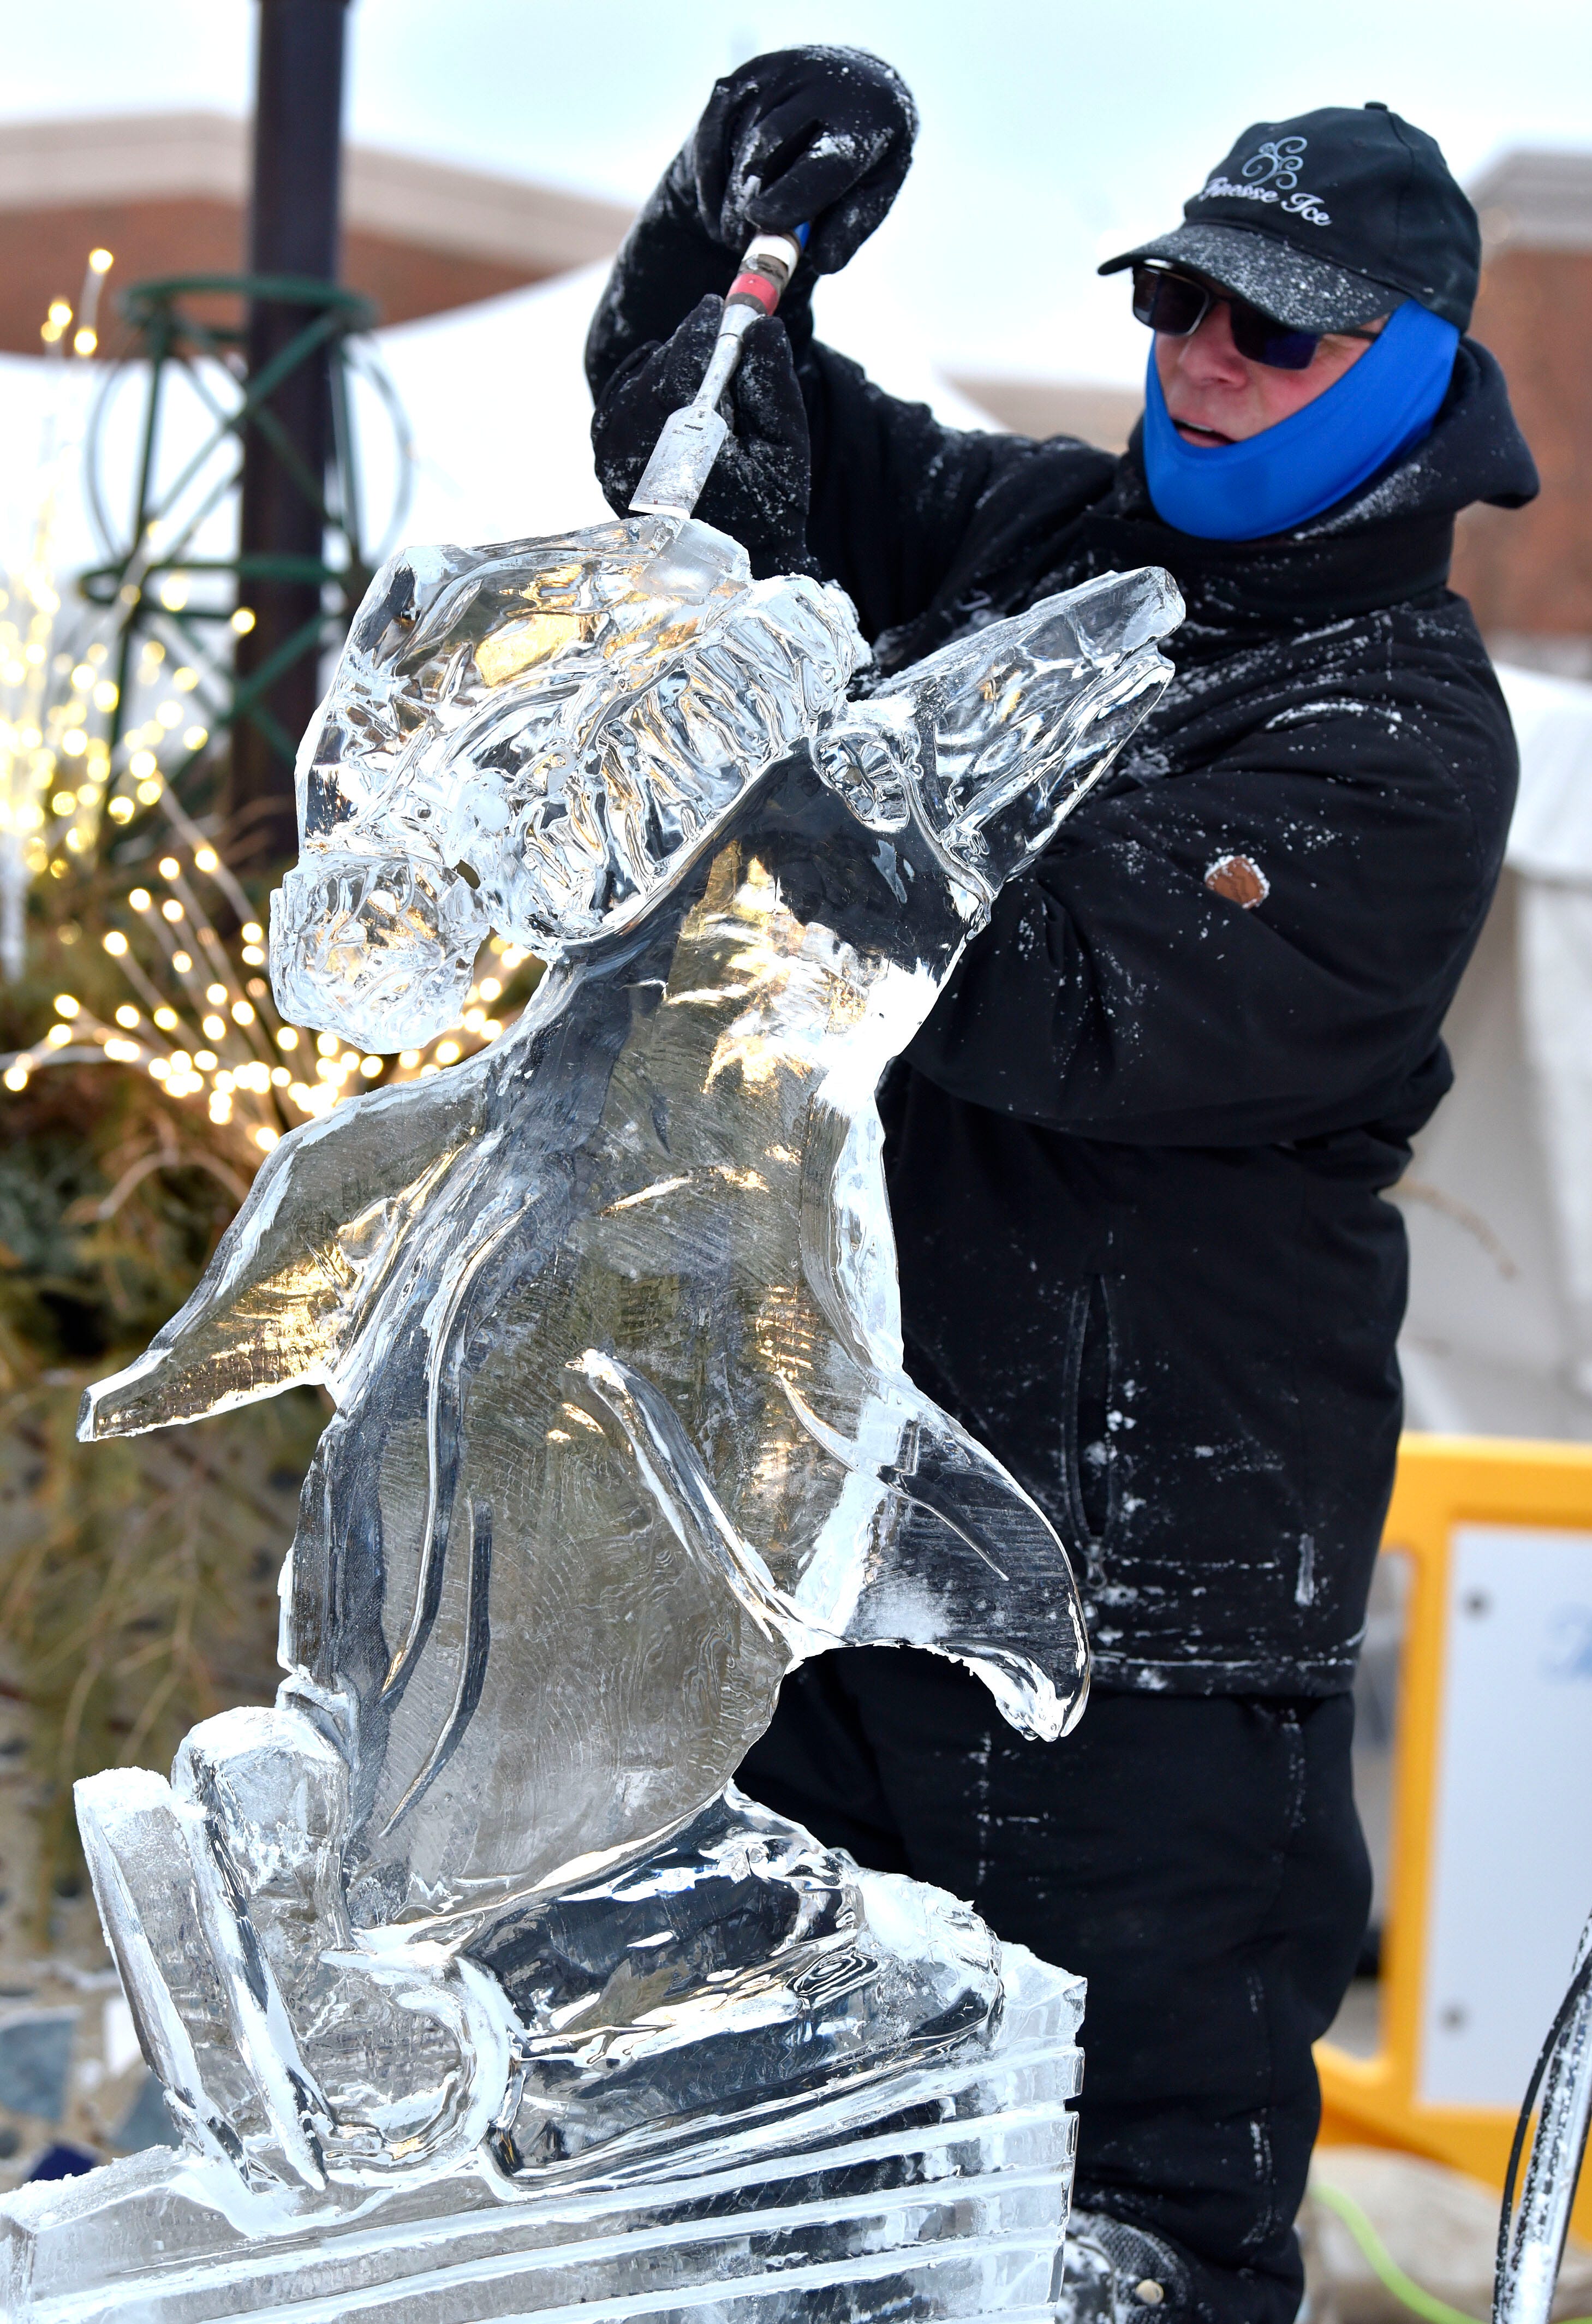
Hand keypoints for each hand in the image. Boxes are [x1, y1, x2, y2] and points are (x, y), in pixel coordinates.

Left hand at [591, 295, 813, 579]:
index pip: (681, 374)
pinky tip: (671, 388)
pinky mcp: (608, 465)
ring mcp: (616, 465)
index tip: (718, 308)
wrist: (736, 566)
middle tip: (717, 331)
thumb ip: (772, 386)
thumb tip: (762, 326)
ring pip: (632, 387)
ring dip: (665, 367)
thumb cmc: (769, 512)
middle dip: (688, 350)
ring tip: (701, 367)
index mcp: (686, 460)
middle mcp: (639, 463)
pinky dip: (641, 386)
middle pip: (654, 376)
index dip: (700, 335)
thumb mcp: (785, 450)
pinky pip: (617, 406)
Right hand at [686, 45, 916, 274]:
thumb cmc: (862, 157)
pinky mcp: (742, 77)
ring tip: (733, 235)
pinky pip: (712, 130)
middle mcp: (820, 82)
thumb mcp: (871, 193)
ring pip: (736, 139)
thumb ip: (849, 229)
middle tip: (739, 243)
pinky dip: (710, 177)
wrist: (849, 89)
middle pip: (768, 142)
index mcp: (866, 115)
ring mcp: (776, 72)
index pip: (827, 159)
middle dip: (746, 198)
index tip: (762, 223)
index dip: (793, 194)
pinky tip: (721, 210)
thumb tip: (822, 261)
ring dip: (728, 194)